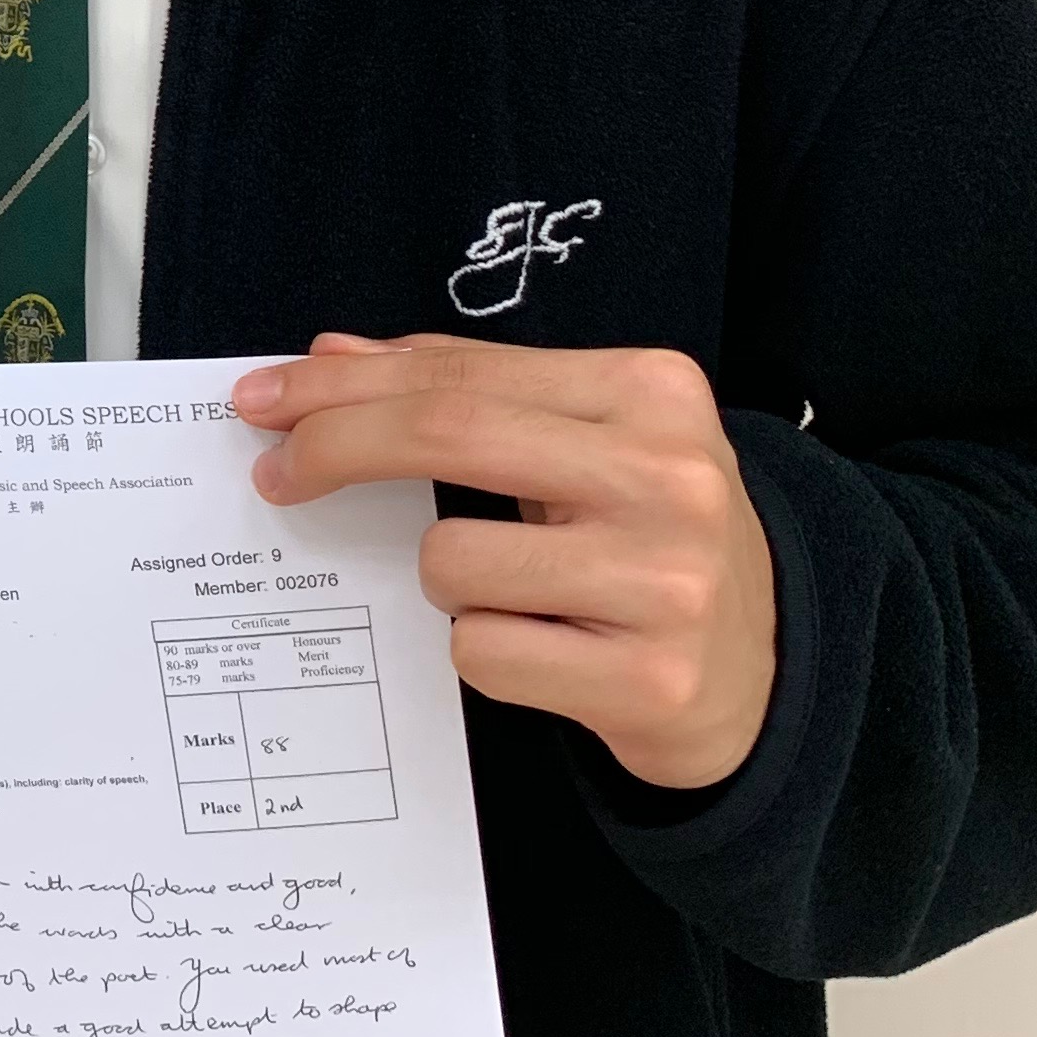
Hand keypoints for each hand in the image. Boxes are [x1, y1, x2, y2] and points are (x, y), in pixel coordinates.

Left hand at [232, 335, 777, 790]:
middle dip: (336, 445)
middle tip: (275, 471)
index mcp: (653, 392)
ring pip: (451, 561)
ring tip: (513, 594)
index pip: (460, 373)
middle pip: (448, 433)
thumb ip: (466, 394)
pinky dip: (487, 651)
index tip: (268, 399)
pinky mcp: (649, 678)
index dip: (346, 385)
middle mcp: (670, 475)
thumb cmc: (648, 542)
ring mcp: (665, 580)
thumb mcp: (584, 445)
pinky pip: (483, 652)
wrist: (768, 674)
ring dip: (444, 582)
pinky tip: (546, 651)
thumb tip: (332, 358)